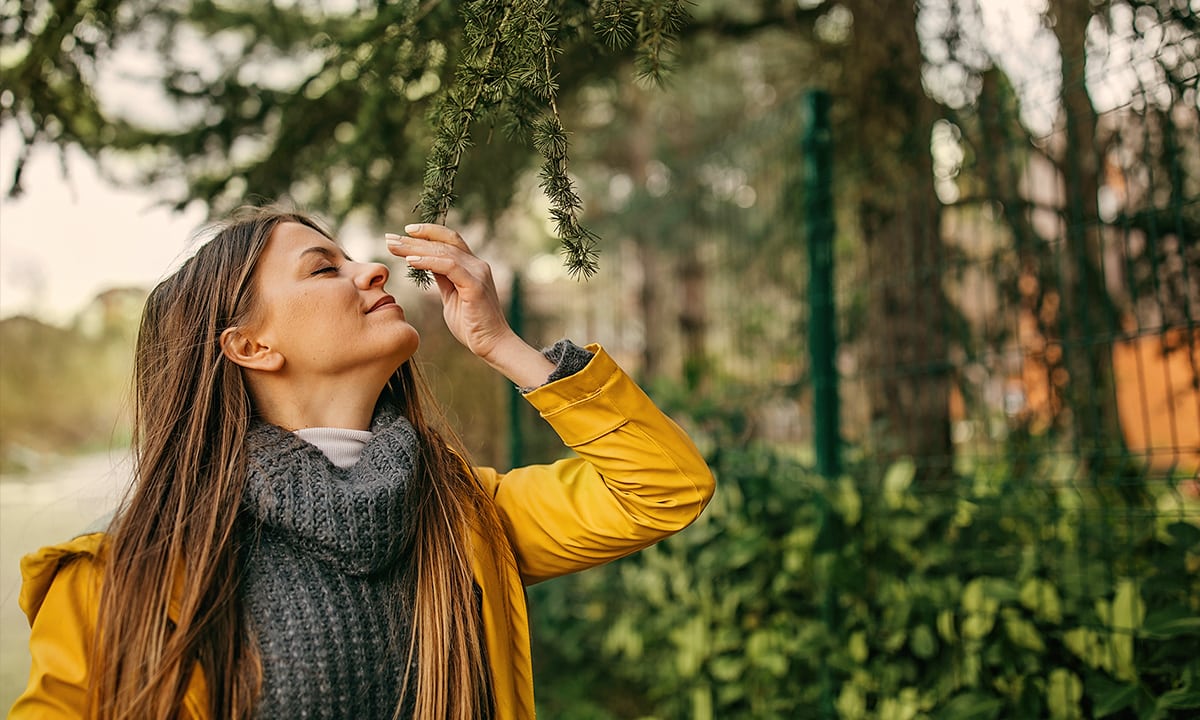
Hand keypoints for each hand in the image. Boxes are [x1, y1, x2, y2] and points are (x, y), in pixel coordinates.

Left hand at [385, 224, 554, 385]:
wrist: (493, 344)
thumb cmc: (472, 325)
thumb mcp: (451, 297)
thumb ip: (443, 279)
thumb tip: (427, 265)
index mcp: (472, 266)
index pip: (449, 241)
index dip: (427, 233)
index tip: (403, 234)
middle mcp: (477, 265)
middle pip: (444, 242)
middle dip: (414, 239)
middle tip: (389, 238)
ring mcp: (477, 273)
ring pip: (443, 251)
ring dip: (416, 248)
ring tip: (394, 247)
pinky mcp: (475, 286)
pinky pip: (449, 267)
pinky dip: (428, 262)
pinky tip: (411, 261)